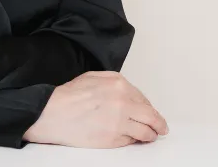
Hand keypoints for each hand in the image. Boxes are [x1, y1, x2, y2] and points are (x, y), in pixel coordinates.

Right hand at [24, 71, 169, 147]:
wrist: (55, 112)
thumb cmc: (69, 96)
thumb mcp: (92, 77)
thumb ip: (113, 82)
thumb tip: (127, 92)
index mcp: (118, 83)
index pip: (143, 98)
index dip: (148, 107)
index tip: (152, 113)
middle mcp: (123, 100)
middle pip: (150, 114)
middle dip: (158, 123)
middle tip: (161, 128)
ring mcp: (120, 120)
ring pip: (146, 130)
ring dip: (151, 134)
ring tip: (152, 136)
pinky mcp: (115, 137)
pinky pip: (132, 140)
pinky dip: (136, 140)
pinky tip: (135, 139)